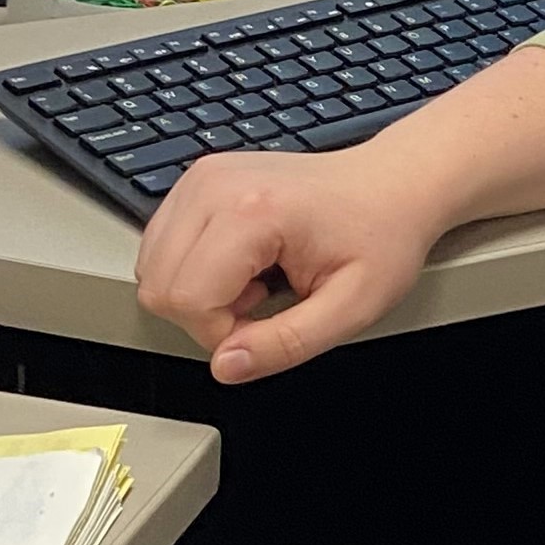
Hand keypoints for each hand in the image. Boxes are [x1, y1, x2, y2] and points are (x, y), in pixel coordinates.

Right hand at [135, 145, 441, 381]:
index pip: (187, 299)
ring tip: (258, 279)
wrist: (393, 185)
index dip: (223, 333)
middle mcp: (215, 185)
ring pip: (152, 266)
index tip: (266, 323)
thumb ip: (286, 344)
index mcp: (253, 212)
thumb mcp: (352, 308)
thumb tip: (226, 367)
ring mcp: (202, 177)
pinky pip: (162, 245)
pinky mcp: (198, 180)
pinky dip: (195, 268)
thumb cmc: (381, 236)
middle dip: (206, 315)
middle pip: (158, 285)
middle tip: (263, 303)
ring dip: (200, 290)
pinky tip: (244, 263)